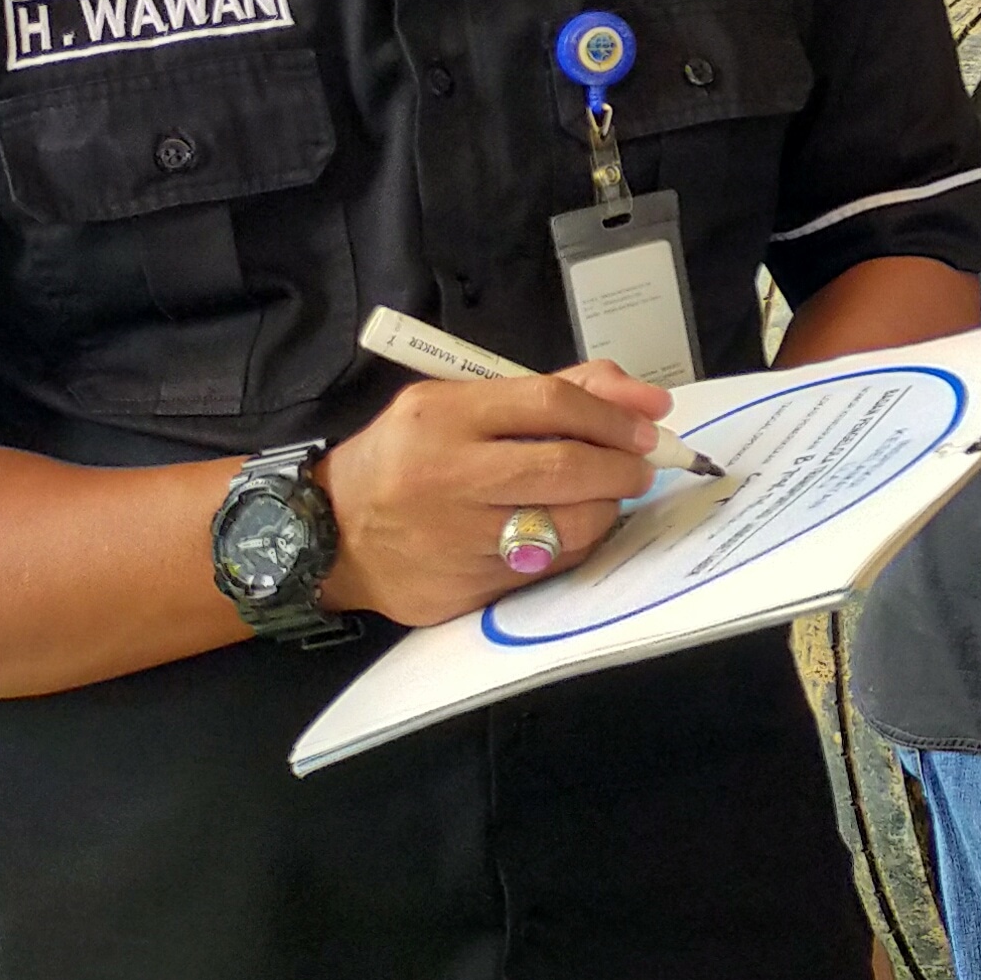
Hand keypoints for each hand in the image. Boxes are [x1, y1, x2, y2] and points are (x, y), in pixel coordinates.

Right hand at [319, 360, 669, 627]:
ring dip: (605, 510)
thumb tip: (650, 402)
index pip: (550, 403)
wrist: (331, 533)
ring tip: (605, 497)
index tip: (648, 427)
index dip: (612, 416)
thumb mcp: (461, 403)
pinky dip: (572, 547)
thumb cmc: (409, 457)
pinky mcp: (462, 588)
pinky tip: (569, 530)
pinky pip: (545, 568)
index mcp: (444, 416)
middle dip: (622, 468)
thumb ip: (555, 391)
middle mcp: (446, 476)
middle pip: (565, 468)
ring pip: (565, 527)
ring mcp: (453, 539)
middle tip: (642, 467)